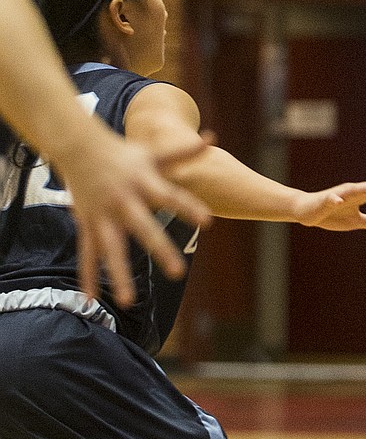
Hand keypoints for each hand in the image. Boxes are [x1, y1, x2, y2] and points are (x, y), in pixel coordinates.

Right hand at [58, 120, 211, 306]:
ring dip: (119, 275)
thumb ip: (183, 152)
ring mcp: (102, 216)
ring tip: (128, 301)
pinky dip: (88, 276)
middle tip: (178, 273)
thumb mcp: (153, 153)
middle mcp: (123, 201)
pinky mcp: (87, 225)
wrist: (78, 148)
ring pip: (111, 250)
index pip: (170, 196)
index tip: (207, 221)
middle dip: (159, 249)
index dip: (188, 207)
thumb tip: (212, 137)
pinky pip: (87, 254)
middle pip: (143, 228)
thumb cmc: (124, 154)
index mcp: (143, 183)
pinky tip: (92, 299)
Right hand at [296, 180, 365, 232]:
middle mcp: (351, 192)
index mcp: (359, 196)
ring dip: (364, 189)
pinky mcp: (325, 201)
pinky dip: (335, 199)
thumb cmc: (331, 214)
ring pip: (353, 191)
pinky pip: (331, 200)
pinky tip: (339, 201)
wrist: (306, 211)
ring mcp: (338, 195)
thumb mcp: (354, 221)